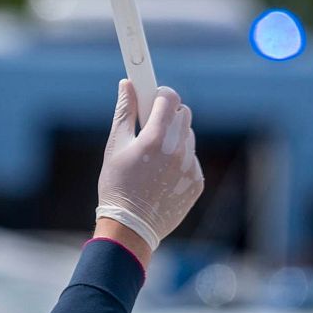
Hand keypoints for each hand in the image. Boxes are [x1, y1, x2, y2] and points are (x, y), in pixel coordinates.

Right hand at [96, 80, 202, 252]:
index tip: (151, 95)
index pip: (169, 97)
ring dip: (175, 138)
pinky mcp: (196, 182)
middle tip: (149, 126)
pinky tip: (161, 175)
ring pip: (188, 137)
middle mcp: (178, 151)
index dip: (159, 92)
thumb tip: (127, 84)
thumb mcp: (115, 146)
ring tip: (153, 156)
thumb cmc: (117, 185)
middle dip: (167, 114)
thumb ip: (124, 112)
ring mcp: (190, 167)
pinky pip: (192, 159)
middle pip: (183, 113)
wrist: (131, 227)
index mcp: (156, 138)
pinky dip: (180, 160)